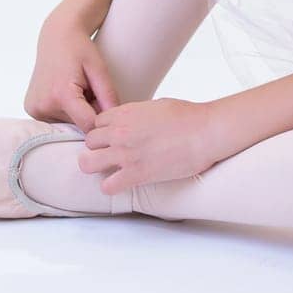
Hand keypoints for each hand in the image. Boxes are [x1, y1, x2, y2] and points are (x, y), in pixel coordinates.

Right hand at [23, 14, 119, 133]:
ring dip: (78, 112)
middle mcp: (43, 106)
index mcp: (61, 96)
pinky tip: (64, 92)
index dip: (102, 120)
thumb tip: (115, 123)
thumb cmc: (81, 50)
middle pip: (78, 125)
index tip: (107, 108)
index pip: (88, 125)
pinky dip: (65, 110)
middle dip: (89, 113)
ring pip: (68, 123)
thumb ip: (109, 97)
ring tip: (76, 89)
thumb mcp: (99, 70)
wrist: (57, 36)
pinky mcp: (31, 109)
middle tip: (90, 91)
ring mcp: (34, 109)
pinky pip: (56, 119)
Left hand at [77, 97, 218, 195]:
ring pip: (88, 164)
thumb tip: (134, 122)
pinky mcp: (136, 174)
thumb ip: (138, 114)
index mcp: (125, 113)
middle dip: (99, 148)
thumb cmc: (188, 116)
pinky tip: (122, 183)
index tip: (113, 138)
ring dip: (97, 167)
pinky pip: (107, 186)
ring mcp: (125, 154)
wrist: (205, 132)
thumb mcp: (156, 105)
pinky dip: (112, 187)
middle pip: (89, 142)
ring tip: (109, 170)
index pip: (96, 123)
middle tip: (112, 154)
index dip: (105, 131)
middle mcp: (120, 132)